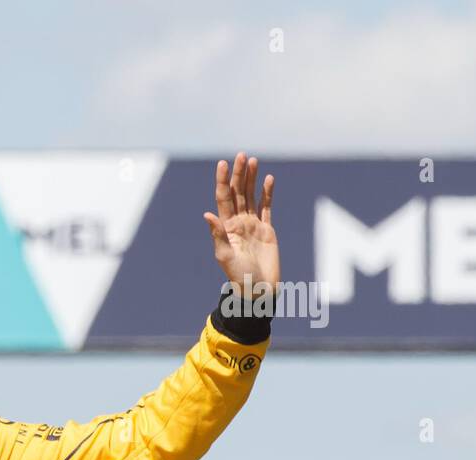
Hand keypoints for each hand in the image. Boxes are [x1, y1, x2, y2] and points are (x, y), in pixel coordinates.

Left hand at [203, 152, 279, 298]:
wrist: (258, 288)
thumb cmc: (238, 276)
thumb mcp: (225, 256)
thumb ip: (217, 235)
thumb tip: (207, 214)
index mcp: (226, 227)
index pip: (223, 198)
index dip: (222, 181)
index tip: (222, 163)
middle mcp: (238, 222)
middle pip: (237, 193)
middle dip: (239, 174)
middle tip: (241, 155)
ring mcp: (252, 224)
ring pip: (251, 196)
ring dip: (251, 179)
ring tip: (252, 161)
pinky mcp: (267, 229)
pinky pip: (266, 207)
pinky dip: (267, 193)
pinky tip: (268, 179)